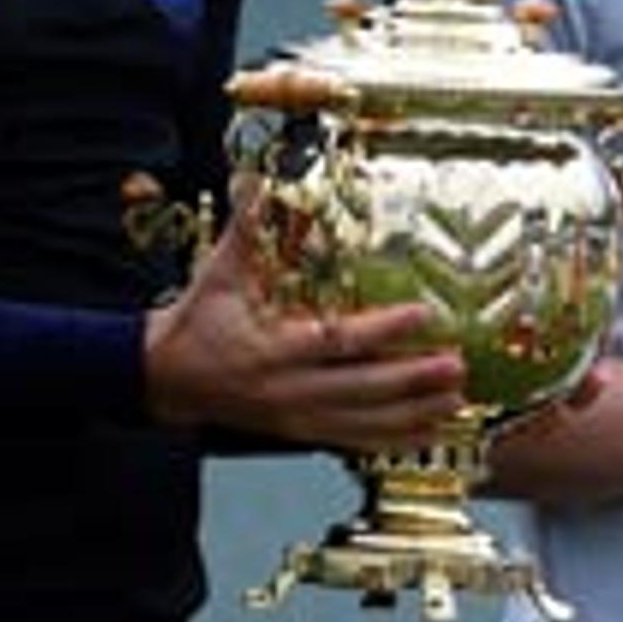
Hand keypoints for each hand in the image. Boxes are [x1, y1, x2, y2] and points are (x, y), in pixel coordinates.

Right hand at [141, 217, 464, 449]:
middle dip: (412, 378)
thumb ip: (246, 231)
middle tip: (456, 364)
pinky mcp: (301, 432)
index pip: (335, 340)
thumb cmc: (198, 323)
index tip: (422, 314)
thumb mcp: (217, 275)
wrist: (165, 378)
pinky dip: (395, 438)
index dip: (381, 330)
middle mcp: (288, 389)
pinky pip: (355, 440)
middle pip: (361, 388)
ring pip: (364, 421)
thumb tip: (259, 181)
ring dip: (414, 412)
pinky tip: (430, 430)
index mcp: (270, 349)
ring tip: (458, 397)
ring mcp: (297, 416)